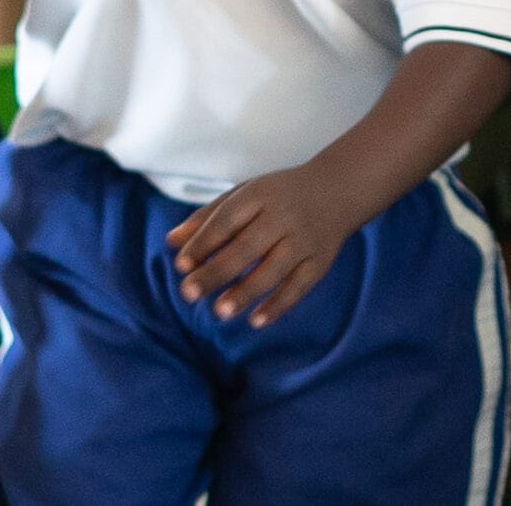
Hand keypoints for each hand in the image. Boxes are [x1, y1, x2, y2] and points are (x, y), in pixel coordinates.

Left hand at [169, 162, 366, 327]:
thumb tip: (171, 242)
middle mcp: (283, 217)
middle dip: (217, 272)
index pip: (227, 220)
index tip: (181, 265)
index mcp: (261, 196)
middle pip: (247, 247)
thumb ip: (207, 218)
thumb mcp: (245, 194)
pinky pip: (299, 287)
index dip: (203, 243)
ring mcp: (304, 241)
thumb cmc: (280, 195)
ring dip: (246, 292)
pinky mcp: (320, 262)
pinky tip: (256, 321)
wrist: (339, 189)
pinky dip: (279, 305)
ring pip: (273, 270)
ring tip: (220, 312)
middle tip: (189, 293)